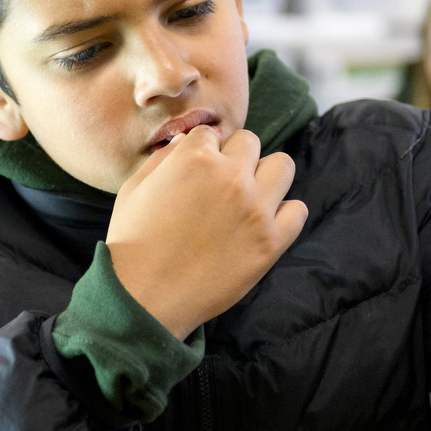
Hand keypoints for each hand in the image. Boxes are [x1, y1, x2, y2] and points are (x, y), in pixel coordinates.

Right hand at [106, 127, 307, 339]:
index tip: (196, 174)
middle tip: (220, 186)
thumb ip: (162, 159)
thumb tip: (186, 141)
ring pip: (282, 166)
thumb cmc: (132, 243)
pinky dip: (284, 213)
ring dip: (265, 176)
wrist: (145, 296)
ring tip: (248, 198)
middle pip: (249, 143)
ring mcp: (255, 208)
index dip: (202, 152)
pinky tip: (262, 224)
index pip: (211, 134)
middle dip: (234, 159)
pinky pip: (298, 210)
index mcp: (195, 158)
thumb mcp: (133, 189)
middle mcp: (231, 177)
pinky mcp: (271, 241)